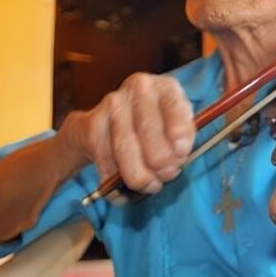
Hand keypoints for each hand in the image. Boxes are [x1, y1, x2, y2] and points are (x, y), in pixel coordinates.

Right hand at [60, 73, 194, 194]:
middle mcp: (137, 89)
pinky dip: (116, 184)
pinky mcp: (92, 125)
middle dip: (161, 163)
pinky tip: (125, 189)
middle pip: (148, 131)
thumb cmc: (155, 123)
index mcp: (164, 87)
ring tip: (151, 185)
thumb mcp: (177, 124)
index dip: (179, 133)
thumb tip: (178, 155)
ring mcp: (112, 104)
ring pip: (125, 150)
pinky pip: (106, 162)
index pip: (174, 106)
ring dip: (140, 176)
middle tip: (167, 175)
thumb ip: (184, 136)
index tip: (182, 154)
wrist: (108, 118)